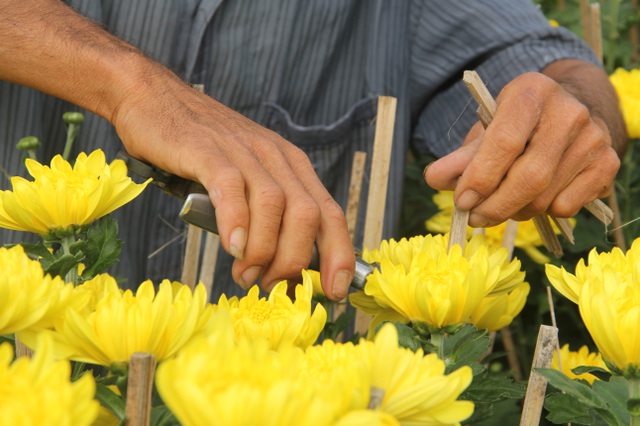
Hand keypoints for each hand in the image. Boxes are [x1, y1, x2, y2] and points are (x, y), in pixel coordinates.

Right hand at [112, 65, 354, 299]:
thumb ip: (267, 217)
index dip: (340, 254)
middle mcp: (276, 158)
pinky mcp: (208, 150)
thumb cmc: (201, 150)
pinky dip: (237, 222)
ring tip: (246, 274)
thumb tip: (283, 271)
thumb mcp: (247, 180)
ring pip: (275, 205)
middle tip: (272, 286)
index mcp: (292, 167)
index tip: (335, 290)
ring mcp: (243, 151)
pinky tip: (233, 247)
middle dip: (295, 261)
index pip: (331, 213)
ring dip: (264, 251)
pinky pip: (232, 188)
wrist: (154, 99)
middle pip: (308, 215)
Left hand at [424, 70, 619, 227]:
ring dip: (515, 212)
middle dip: (495, 206)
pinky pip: (568, 206)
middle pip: (529, 177)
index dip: (480, 178)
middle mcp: (569, 111)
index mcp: (531, 92)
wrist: (567, 114)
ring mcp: (594, 137)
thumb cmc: (517, 125)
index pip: (504, 142)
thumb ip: (461, 157)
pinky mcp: (608, 163)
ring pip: (546, 197)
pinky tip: (535, 198)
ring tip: (500, 205)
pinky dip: (544, 212)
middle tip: (474, 217)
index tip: (461, 201)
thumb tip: (433, 179)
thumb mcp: (486, 131)